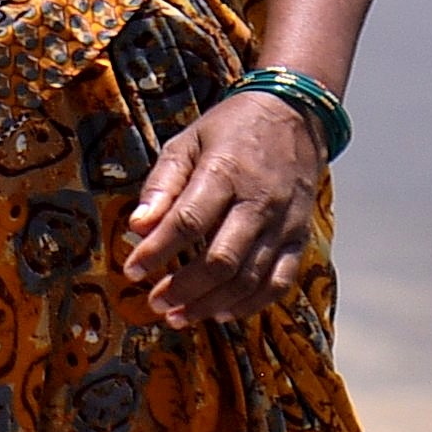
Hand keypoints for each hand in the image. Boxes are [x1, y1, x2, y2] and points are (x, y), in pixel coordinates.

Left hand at [118, 90, 325, 327]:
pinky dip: (251, 304)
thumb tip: (137, 225)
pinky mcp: (301, 237)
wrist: (293, 115)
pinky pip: (279, 282)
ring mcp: (284, 224)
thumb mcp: (187, 140)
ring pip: (249, 278)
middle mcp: (258, 202)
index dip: (157, 250)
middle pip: (221, 259)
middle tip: (154, 302)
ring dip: (211, 302)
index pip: (188, 221)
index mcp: (225, 172)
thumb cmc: (229, 129)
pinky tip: (221, 313)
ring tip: (178, 316)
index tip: (131, 269)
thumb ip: (162, 183)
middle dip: (184, 288)